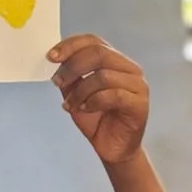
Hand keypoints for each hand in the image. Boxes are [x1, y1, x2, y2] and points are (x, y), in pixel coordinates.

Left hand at [50, 35, 150, 165]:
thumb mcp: (76, 94)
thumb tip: (56, 60)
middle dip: (72, 67)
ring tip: (71, 105)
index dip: (71, 45)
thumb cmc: (97, 120)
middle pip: (99, 53)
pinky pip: (113, 95)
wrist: (113, 149)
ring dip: (80, 90)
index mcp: (115, 61)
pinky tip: (85, 109)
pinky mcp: (140, 104)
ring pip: (104, 75)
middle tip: (57, 81)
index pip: (94, 41)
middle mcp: (130, 69)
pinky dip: (93, 102)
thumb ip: (70, 76)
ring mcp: (138, 85)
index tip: (51, 56)